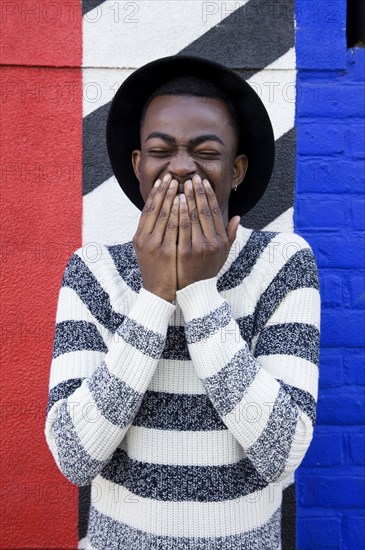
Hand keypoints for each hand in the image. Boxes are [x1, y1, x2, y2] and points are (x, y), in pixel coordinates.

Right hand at [132, 174, 178, 301]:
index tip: (162, 180)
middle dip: (163, 191)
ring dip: (171, 198)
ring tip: (180, 185)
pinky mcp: (166, 251)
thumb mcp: (148, 250)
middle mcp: (144, 239)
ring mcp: (154, 245)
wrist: (158, 292)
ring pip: (163, 216)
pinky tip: (184, 203)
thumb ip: (152, 232)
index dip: (155, 194)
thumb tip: (161, 213)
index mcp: (139, 237)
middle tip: (172, 176)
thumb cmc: (157, 270)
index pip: (147, 210)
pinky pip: (174, 228)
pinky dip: (178, 213)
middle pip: (154, 209)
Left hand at [177, 175, 239, 289]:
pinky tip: (174, 202)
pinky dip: (178, 212)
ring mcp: (199, 247)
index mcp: (221, 240)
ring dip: (187, 199)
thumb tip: (237, 218)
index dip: (209, 196)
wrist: (193, 291)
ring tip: (181, 185)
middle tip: (191, 178)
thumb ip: (230, 236)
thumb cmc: (206, 270)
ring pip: (192, 216)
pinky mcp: (185, 252)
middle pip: (204, 211)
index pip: (215, 212)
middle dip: (197, 193)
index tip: (203, 183)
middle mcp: (212, 242)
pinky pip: (181, 227)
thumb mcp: (223, 255)